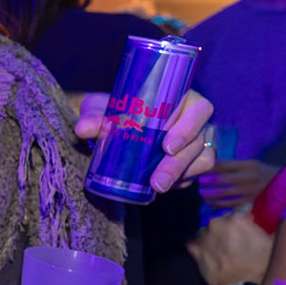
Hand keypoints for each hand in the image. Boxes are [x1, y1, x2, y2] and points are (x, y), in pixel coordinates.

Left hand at [76, 88, 216, 192]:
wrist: (114, 126)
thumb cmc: (114, 110)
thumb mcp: (101, 108)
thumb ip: (93, 116)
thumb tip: (83, 129)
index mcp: (182, 98)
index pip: (200, 109)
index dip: (189, 127)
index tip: (166, 146)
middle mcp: (196, 118)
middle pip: (199, 140)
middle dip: (179, 162)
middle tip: (157, 180)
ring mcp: (198, 140)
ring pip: (202, 159)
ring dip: (181, 174)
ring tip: (157, 187)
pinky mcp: (193, 159)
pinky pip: (196, 173)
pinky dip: (183, 180)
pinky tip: (166, 186)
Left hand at [188, 209, 274, 284]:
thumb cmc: (262, 265)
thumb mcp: (273, 242)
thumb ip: (267, 227)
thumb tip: (269, 221)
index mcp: (236, 219)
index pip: (239, 213)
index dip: (245, 221)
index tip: (248, 229)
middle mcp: (216, 224)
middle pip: (222, 222)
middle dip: (227, 230)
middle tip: (235, 242)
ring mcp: (203, 237)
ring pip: (208, 232)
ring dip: (213, 238)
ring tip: (222, 251)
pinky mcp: (194, 250)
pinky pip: (195, 244)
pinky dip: (201, 248)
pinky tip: (209, 255)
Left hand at [198, 158, 276, 210]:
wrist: (281, 184)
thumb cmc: (260, 172)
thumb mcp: (249, 164)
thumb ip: (231, 165)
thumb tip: (208, 166)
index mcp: (248, 164)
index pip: (223, 165)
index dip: (209, 168)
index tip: (199, 170)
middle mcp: (249, 177)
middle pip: (223, 179)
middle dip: (207, 181)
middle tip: (198, 183)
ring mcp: (250, 191)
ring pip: (224, 193)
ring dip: (209, 194)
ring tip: (202, 193)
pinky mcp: (250, 202)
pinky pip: (229, 204)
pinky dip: (217, 204)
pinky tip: (209, 203)